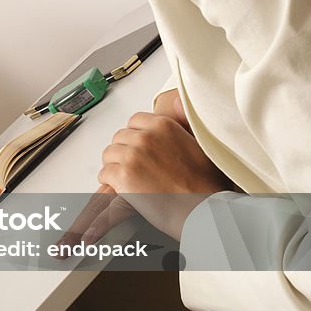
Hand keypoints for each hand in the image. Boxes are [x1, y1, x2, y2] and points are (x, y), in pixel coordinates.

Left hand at [67, 89, 230, 243]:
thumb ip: (183, 122)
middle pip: (119, 137)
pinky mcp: (122, 176)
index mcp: (163, 126)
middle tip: (134, 167)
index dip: (135, 136)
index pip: (134, 121)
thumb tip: (177, 101)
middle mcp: (146, 137)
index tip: (139, 148)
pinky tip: (122, 189)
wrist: (203, 210)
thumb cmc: (206, 184)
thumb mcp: (200, 142)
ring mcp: (132, 156)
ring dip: (115, 165)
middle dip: (124, 151)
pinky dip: (110, 182)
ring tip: (128, 178)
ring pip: (109, 154)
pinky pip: (104, 173)